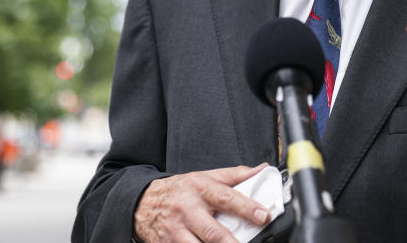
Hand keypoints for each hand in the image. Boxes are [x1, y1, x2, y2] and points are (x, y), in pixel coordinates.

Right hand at [134, 164, 270, 242]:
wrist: (143, 202)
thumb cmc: (180, 189)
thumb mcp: (205, 176)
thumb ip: (235, 175)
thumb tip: (262, 170)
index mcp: (199, 188)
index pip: (226, 197)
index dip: (246, 207)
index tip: (263, 215)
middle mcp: (187, 210)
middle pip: (213, 231)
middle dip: (231, 242)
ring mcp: (176, 231)